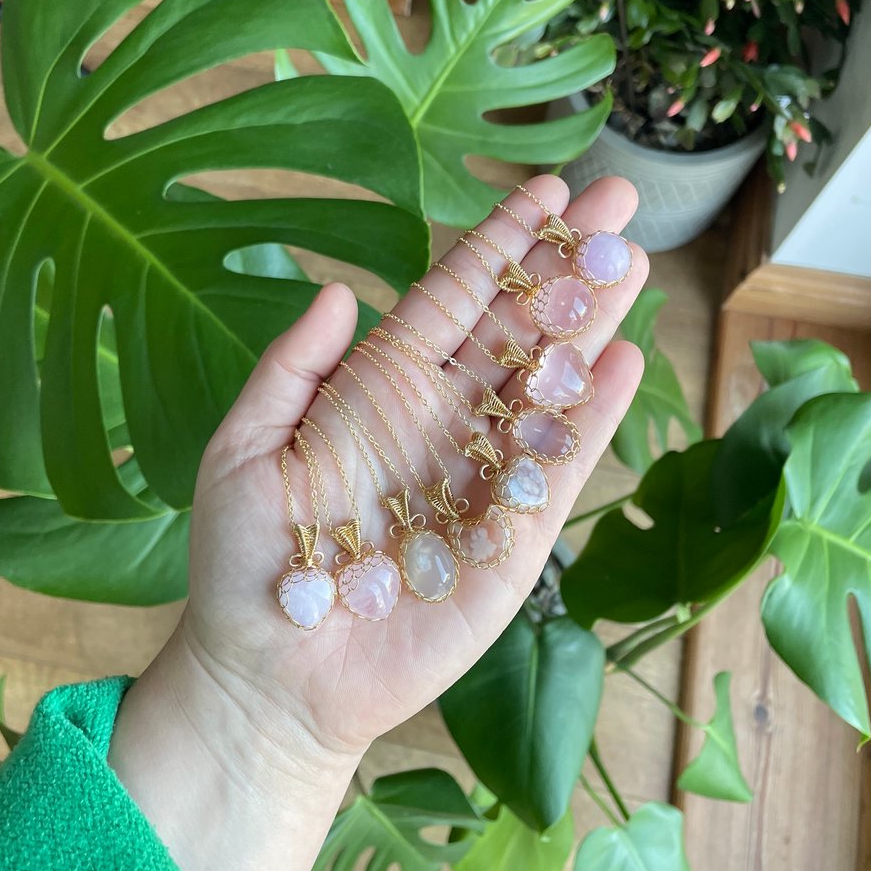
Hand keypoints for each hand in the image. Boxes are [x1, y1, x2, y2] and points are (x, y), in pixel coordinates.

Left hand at [109, 175, 646, 870]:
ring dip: (588, 324)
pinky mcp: (511, 542)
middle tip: (617, 201)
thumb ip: (289, 371)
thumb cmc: (246, 566)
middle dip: (563, 265)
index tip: (544, 192)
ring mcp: (481, 477)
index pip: (450, 299)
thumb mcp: (242, 451)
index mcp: (378, 390)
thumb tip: (337, 295)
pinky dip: (589, 418)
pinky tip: (621, 362)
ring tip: (629, 262)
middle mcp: (440, 421)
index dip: (496, 245)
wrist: (270, 678)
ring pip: (544, 385)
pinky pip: (556, 470)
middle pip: (513, 327)